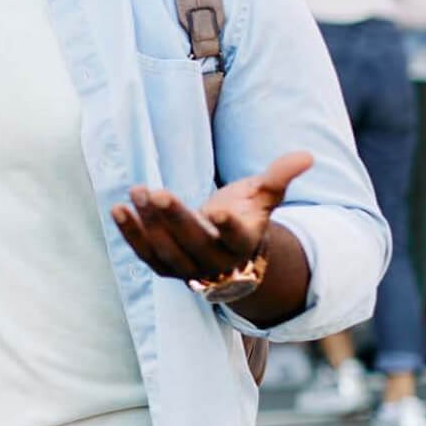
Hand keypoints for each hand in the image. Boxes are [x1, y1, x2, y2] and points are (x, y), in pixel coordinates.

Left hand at [111, 151, 313, 287]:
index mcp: (244, 242)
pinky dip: (131, 235)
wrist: (230, 253)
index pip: (237, 236)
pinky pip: (146, 255)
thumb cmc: (246, 215)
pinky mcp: (166, 270)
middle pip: (195, 242)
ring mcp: (190, 270)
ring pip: (168, 250)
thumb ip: (280, 176)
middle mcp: (218, 261)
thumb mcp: (263, 195)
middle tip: (156, 192)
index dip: (227, 224)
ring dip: (149, 223)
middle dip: (174, 218)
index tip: (218, 210)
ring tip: (137, 191)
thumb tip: (306, 155)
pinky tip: (118, 210)